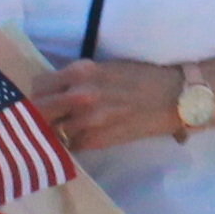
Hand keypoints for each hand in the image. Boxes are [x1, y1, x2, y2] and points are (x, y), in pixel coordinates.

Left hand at [27, 56, 185, 151]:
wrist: (175, 98)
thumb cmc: (142, 78)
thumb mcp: (104, 68)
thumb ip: (77, 79)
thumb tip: (54, 91)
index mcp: (81, 71)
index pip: (40, 84)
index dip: (39, 93)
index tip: (43, 98)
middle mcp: (79, 94)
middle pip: (39, 109)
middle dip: (40, 114)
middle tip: (46, 117)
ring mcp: (87, 119)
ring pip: (53, 130)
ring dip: (56, 131)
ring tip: (64, 129)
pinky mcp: (97, 140)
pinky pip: (72, 145)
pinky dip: (72, 143)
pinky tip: (81, 138)